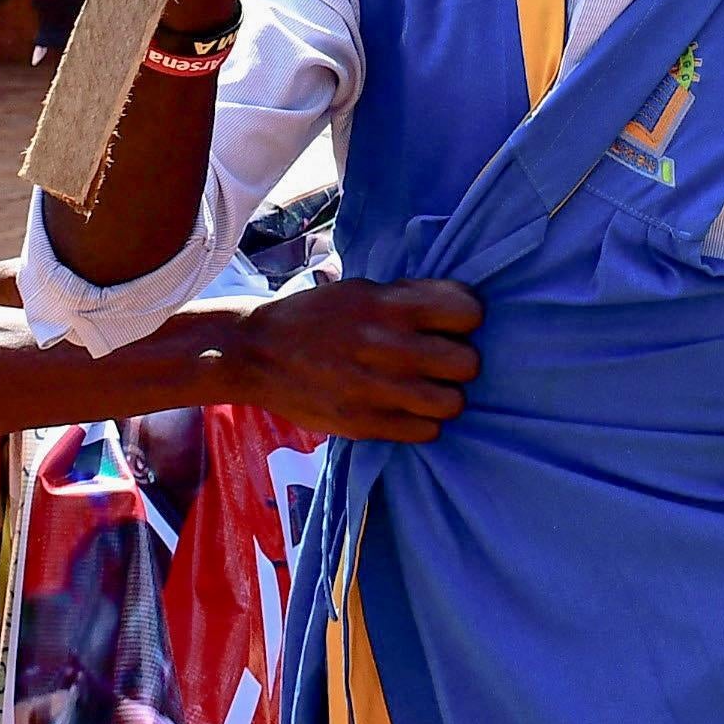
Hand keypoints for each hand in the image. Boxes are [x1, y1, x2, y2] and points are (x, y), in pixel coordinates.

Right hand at [205, 276, 481, 442]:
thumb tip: (459, 308)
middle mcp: (385, 347)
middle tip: (442, 360)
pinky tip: (407, 409)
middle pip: (466, 363)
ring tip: (427, 388)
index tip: (453, 322)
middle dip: (460, 360)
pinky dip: (424, 422)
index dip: (466, 317)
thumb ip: (406, 299)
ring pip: (452, 403)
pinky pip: (425, 432)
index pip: (466, 311)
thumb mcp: (359, 290)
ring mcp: (375, 390)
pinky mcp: (363, 425)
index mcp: (387, 305)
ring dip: (445, 395)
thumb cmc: (315, 316)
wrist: (256, 354)